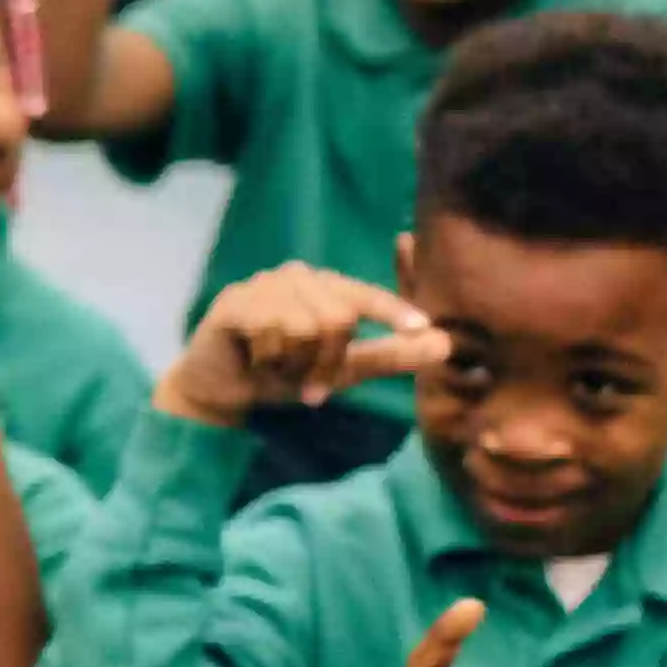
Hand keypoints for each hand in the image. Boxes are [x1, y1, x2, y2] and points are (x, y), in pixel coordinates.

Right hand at [161, 263, 446, 426]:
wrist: (221, 390)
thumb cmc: (283, 374)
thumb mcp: (343, 371)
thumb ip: (390, 356)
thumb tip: (445, 345)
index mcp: (326, 287)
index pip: (366, 296)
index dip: (392, 312)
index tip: (420, 328)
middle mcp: (297, 277)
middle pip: (338, 318)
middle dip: (327, 363)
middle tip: (311, 389)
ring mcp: (263, 285)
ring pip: (305, 326)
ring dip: (294, 364)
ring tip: (277, 369)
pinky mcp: (235, 301)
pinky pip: (271, 330)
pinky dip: (268, 357)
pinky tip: (255, 360)